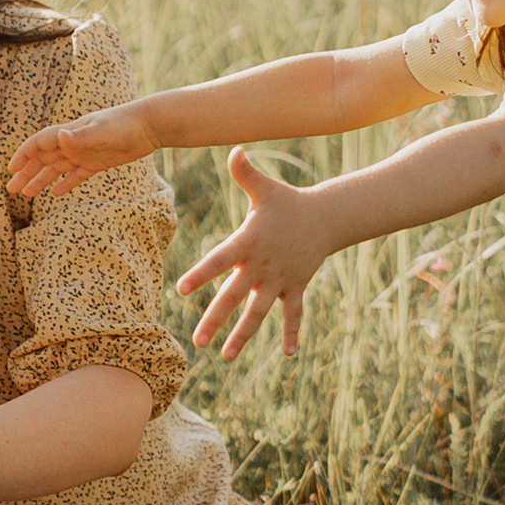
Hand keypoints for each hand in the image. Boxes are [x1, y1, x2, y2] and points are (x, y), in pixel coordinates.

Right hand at [5, 102, 151, 201]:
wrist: (148, 125)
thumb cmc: (125, 124)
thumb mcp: (103, 131)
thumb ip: (81, 136)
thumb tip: (61, 137)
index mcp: (69, 134)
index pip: (38, 144)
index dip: (23, 155)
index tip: (11, 169)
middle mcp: (72, 143)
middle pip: (42, 159)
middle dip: (25, 172)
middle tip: (10, 188)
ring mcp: (83, 153)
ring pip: (55, 168)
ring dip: (40, 180)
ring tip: (26, 194)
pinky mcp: (96, 163)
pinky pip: (75, 175)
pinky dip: (64, 183)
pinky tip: (55, 193)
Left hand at [175, 146, 327, 359]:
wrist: (325, 217)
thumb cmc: (287, 202)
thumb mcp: (265, 188)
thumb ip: (245, 172)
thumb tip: (234, 149)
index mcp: (248, 243)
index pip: (219, 260)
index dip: (201, 274)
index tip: (180, 290)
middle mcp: (262, 265)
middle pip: (235, 296)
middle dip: (216, 318)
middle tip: (198, 341)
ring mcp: (280, 279)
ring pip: (259, 311)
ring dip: (244, 333)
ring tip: (226, 355)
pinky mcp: (295, 286)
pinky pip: (294, 313)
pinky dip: (293, 332)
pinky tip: (290, 355)